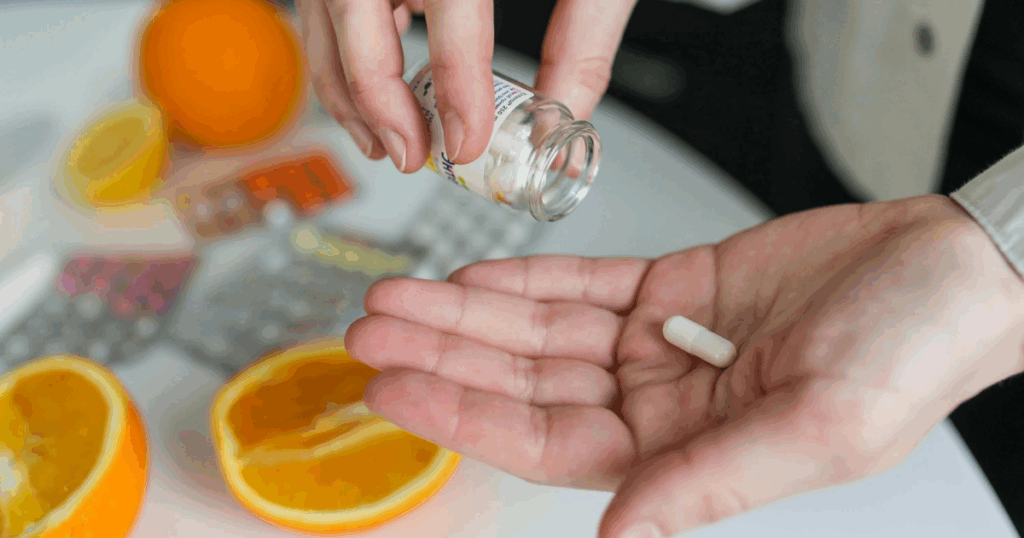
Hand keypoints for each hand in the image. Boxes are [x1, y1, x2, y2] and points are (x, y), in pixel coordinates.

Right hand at [296, 0, 636, 172]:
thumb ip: (584, 33)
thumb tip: (564, 110)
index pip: (452, 8)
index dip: (456, 89)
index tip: (467, 142)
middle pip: (357, 16)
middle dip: (380, 101)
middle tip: (415, 154)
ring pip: (323, 16)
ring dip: (348, 90)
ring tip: (386, 141)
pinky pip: (320, 4)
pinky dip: (338, 56)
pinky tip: (368, 92)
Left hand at [344, 194, 1023, 536]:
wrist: (950, 272)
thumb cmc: (910, 354)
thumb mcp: (816, 430)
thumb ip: (709, 482)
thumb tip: (622, 535)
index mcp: (685, 454)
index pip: (545, 441)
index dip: (464, 415)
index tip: (396, 385)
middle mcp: (659, 404)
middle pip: (525, 382)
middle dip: (447, 354)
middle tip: (373, 331)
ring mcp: (659, 345)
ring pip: (541, 330)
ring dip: (470, 312)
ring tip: (400, 296)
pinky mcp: (672, 288)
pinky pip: (584, 285)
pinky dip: (529, 279)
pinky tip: (477, 276)